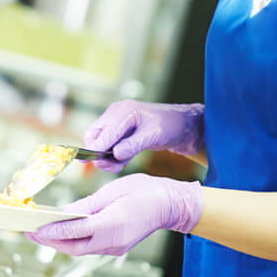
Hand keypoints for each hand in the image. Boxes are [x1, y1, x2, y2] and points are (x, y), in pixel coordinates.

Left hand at [26, 173, 202, 255]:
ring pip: (81, 250)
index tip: (36, 228)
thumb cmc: (145, 192)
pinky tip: (66, 233)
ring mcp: (116, 247)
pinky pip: (90, 247)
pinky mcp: (117, 247)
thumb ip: (88, 204)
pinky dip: (75, 241)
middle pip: (74, 247)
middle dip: (50, 241)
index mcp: (112, 224)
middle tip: (30, 233)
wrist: (169, 204)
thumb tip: (66, 211)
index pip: (75, 230)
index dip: (53, 230)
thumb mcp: (113, 190)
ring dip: (60, 243)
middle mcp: (113, 241)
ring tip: (42, 234)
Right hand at [84, 100, 203, 172]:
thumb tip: (114, 154)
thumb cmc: (171, 126)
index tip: (105, 164)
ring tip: (121, 165)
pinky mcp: (120, 131)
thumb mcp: (154, 136)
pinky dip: (112, 156)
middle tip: (114, 166)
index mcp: (125, 110)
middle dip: (100, 153)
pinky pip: (107, 145)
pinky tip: (124, 160)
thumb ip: (134, 145)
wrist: (182, 126)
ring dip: (106, 157)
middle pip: (93, 136)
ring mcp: (116, 122)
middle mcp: (116, 113)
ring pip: (98, 142)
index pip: (103, 133)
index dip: (100, 150)